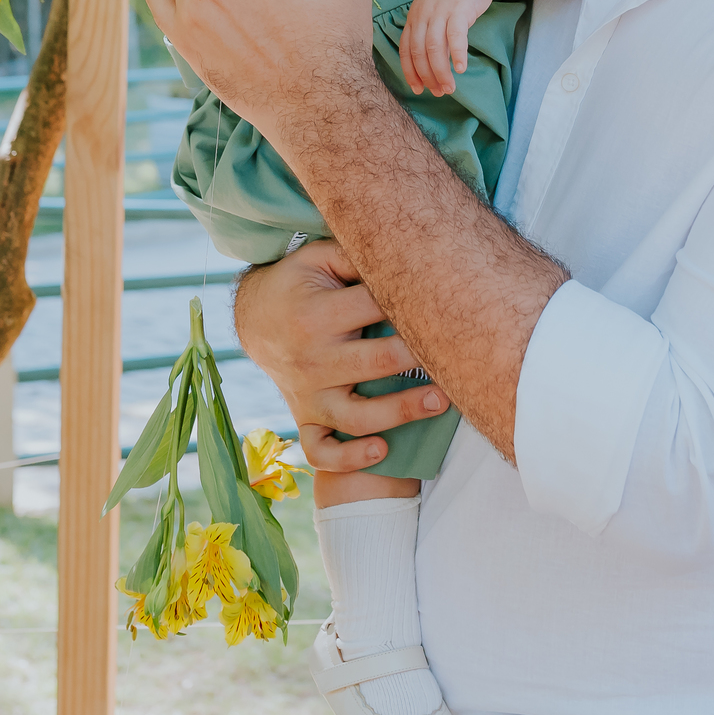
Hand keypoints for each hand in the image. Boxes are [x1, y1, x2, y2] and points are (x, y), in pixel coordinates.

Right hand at [234, 240, 451, 472]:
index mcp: (316, 316)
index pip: (373, 310)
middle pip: (374, 364)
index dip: (408, 304)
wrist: (255, 319)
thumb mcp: (319, 258)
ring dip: (400, 412)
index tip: (441, 302)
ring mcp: (308, 394)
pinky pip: (321, 451)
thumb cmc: (300, 283)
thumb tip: (403, 255)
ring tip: (440, 400)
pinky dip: (348, 459)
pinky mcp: (305, 418)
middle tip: (457, 355)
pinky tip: (381, 450)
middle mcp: (311, 359)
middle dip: (417, 359)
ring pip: (355, 416)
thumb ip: (355, 256)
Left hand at [399, 0, 495, 96]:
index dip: (410, 72)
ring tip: (450, 88)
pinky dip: (456, 54)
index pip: (406, 50)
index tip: (418, 90)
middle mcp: (423, 15)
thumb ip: (429, 31)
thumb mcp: (434, 9)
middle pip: (419, 53)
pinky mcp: (459, 9)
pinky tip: (460, 69)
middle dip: (427, 77)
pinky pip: (455, 36)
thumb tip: (431, 62)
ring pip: (434, 48)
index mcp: (414, 17)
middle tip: (438, 93)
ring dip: (441, 72)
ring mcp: (440, 11)